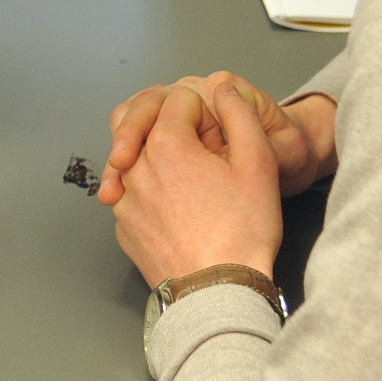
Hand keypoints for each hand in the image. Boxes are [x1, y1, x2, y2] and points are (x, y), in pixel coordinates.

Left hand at [112, 80, 283, 284]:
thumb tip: (222, 87)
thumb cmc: (242, 231)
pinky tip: (179, 211)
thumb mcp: (258, 163)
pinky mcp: (123, 227)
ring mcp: (124, 199)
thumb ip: (239, 114)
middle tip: (207, 158)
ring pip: (137, 158)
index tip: (221, 141)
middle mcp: (134, 166)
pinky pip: (132, 193)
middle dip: (178, 130)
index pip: (180, 100)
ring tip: (194, 186)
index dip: (207, 114)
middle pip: (151, 124)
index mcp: (166, 143)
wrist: (218, 293)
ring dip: (161, 160)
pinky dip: (150, 192)